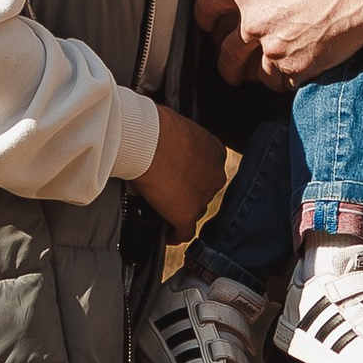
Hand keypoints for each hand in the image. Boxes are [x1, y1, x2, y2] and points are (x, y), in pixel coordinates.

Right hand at [131, 102, 226, 235]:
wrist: (147, 140)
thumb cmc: (156, 126)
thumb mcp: (177, 128)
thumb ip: (180, 142)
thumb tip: (166, 147)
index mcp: (215, 151)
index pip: (207, 170)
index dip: (194, 177)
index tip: (180, 179)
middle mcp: (215, 175)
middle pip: (203, 191)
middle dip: (189, 194)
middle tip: (168, 193)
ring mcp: (202, 196)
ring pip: (194, 211)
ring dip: (180, 212)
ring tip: (163, 212)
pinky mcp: (186, 214)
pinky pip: (183, 232)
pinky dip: (174, 235)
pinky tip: (166, 236)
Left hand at [202, 0, 362, 83]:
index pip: (205, 6)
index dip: (203, 15)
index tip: (207, 23)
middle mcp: (253, 23)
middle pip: (225, 51)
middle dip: (225, 61)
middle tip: (229, 65)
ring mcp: (274, 48)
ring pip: (251, 72)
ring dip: (253, 73)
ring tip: (256, 76)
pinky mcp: (297, 67)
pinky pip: (280, 83)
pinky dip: (281, 81)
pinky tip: (287, 76)